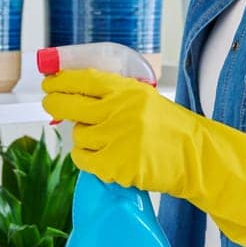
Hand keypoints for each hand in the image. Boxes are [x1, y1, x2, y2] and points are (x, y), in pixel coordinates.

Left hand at [41, 67, 245, 246]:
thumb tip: (74, 95)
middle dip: (55, 103)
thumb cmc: (170, 128)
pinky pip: (84, 161)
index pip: (84, 80)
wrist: (197, 157)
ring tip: (101, 139)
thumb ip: (114, 96)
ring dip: (83, 137)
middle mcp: (118, 112)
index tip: (48, 81)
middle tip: (50, 104)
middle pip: (70, 105)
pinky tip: (101, 157)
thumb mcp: (145, 100)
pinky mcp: (115, 166)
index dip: (61, 80)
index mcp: (126, 91)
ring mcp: (116, 140)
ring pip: (78, 137)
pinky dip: (87, 159)